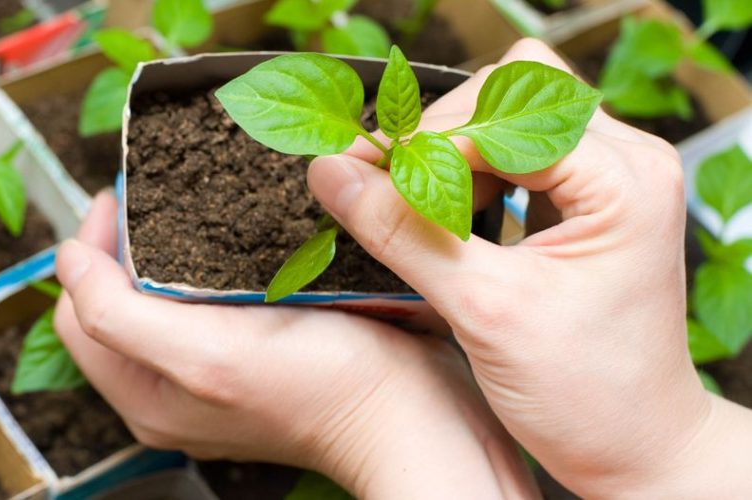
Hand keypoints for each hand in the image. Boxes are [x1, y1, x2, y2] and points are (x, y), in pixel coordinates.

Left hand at [54, 193, 537, 497]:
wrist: (414, 416)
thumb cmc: (324, 389)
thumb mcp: (206, 355)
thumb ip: (117, 315)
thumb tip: (66, 260)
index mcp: (143, 392)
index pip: (77, 308)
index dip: (92, 245)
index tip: (124, 197)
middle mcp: (170, 388)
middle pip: (114, 300)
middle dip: (126, 240)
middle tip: (157, 192)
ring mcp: (212, 374)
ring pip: (161, 296)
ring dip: (168, 246)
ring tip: (193, 206)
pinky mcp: (253, 357)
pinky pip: (208, 300)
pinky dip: (209, 262)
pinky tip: (238, 237)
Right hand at [308, 38, 751, 496]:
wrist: (634, 448)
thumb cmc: (586, 394)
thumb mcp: (483, 311)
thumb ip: (403, 233)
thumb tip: (330, 174)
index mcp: (622, 179)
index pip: (500, 114)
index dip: (423, 140)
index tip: (357, 171)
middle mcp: (625, 162)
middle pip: (506, 94)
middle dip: (436, 138)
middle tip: (382, 187)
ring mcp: (607, 179)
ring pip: (505, 118)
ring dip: (448, 156)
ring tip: (415, 211)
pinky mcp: (586, 201)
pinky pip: (513, 155)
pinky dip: (465, 176)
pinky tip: (443, 218)